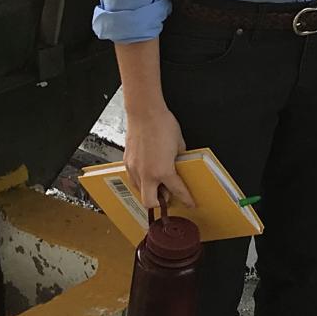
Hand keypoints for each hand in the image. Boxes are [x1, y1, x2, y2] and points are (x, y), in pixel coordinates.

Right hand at [123, 98, 194, 218]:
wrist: (144, 112)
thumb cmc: (162, 124)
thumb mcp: (179, 144)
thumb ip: (180, 159)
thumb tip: (180, 165)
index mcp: (163, 170)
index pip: (177, 191)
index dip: (186, 199)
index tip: (189, 203)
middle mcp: (146, 173)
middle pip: (150, 202)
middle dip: (159, 203)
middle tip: (168, 196)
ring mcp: (134, 169)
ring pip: (139, 191)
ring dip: (149, 191)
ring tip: (157, 182)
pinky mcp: (127, 162)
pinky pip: (133, 179)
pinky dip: (141, 180)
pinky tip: (147, 172)